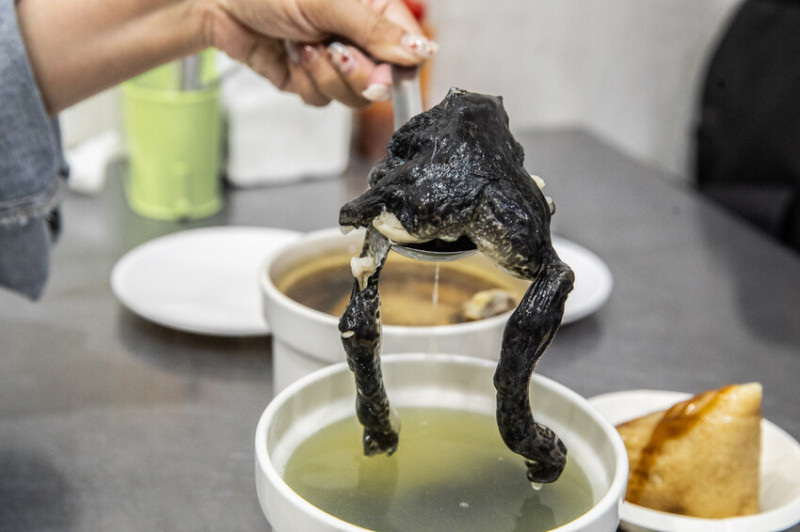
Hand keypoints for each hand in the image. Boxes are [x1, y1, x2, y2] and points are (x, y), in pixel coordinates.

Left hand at [205, 0, 436, 105]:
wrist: (219, 1)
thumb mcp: (329, 2)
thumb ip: (374, 29)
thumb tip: (419, 51)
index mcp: (375, 11)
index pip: (408, 53)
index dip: (395, 72)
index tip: (379, 77)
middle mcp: (359, 39)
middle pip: (380, 84)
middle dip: (351, 72)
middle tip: (330, 48)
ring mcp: (335, 62)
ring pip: (350, 98)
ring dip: (322, 74)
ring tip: (302, 42)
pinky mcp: (310, 80)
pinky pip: (320, 101)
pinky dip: (303, 81)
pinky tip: (290, 53)